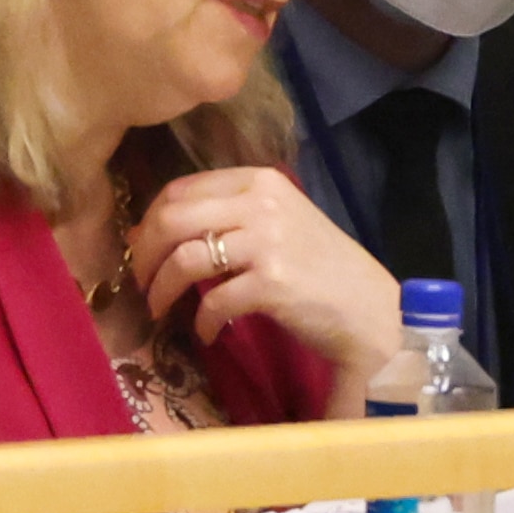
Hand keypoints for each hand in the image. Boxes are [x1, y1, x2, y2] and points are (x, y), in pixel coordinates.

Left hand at [133, 167, 401, 389]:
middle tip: (142, 281)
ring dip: (162, 290)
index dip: (151, 219)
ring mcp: (267, 242)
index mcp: (261, 180)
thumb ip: (228, 215)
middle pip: (172, 219)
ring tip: (161, 309)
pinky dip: (201, 322)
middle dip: (145, 254)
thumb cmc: (323, 267)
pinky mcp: (271, 283)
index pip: (182, 188)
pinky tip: (207, 332)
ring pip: (184, 259)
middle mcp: (262, 203)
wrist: (371, 309)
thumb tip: (155, 228)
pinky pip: (212, 301)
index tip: (145, 247)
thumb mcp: (279, 222)